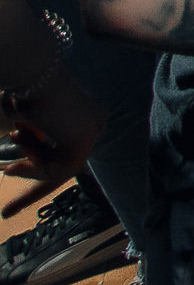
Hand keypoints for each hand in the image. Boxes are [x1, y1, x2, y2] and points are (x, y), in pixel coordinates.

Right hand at [2, 72, 105, 217]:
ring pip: (59, 171)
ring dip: (30, 163)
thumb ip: (30, 140)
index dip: (37, 172)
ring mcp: (94, 130)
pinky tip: (26, 132)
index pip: (64, 153)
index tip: (13, 179)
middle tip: (6, 213)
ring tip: (17, 131)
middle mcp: (94, 122)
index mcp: (83, 114)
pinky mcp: (87, 139)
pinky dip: (35, 160)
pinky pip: (57, 170)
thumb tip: (18, 166)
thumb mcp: (23, 119)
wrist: (32, 71)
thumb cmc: (21, 89)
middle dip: (32, 191)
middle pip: (64, 168)